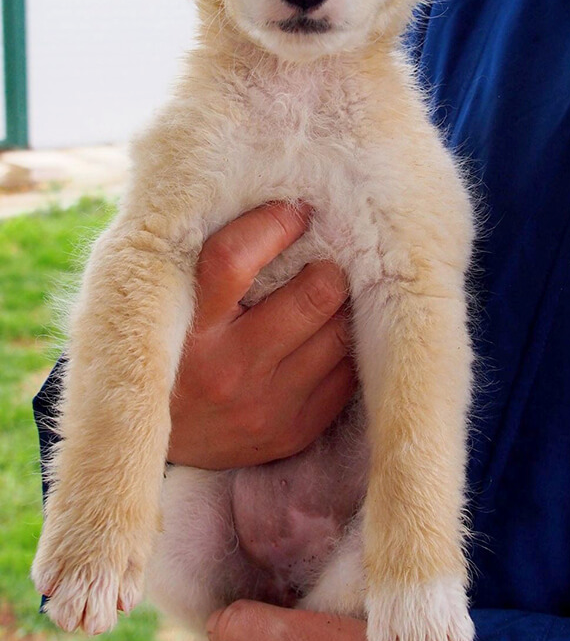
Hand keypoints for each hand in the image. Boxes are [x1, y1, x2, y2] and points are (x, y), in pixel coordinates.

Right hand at [168, 202, 355, 467]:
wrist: (152, 438)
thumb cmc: (167, 346)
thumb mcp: (165, 301)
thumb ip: (202, 259)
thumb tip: (273, 202)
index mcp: (187, 327)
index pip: (233, 259)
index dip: (274, 223)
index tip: (296, 210)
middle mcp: (226, 369)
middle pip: (313, 297)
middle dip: (328, 269)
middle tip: (324, 261)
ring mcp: (264, 406)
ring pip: (340, 335)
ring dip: (341, 309)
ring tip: (328, 300)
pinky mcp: (292, 433)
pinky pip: (347, 376)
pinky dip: (344, 350)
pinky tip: (326, 340)